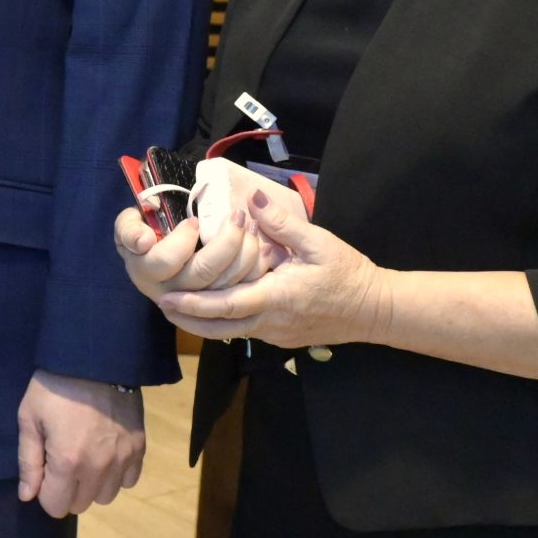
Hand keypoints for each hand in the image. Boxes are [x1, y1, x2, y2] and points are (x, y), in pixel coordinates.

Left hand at [15, 369, 145, 518]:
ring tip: (84, 459)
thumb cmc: (54, 388)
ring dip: (92, 486)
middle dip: (67, 491)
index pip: (56, 506)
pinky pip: (129, 481)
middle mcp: (99, 467)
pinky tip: (104, 455)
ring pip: (106, 497)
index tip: (44, 473)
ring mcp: (123, 459)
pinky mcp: (140, 448)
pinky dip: (116, 475)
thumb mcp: (29, 418)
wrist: (95, 359)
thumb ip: (28, 461)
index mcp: (67, 460)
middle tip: (61, 462)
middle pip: (81, 505)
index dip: (45, 494)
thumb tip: (27, 496)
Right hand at [114, 159, 279, 300]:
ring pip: (227, 283)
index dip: (182, 242)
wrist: (157, 256)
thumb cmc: (144, 233)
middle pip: (203, 273)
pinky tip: (263, 246)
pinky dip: (257, 267)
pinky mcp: (218, 304)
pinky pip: (244, 290)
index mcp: (147, 271)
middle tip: (237, 215)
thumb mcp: (128, 226)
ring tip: (250, 224)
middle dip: (226, 241)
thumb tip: (145, 241)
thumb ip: (129, 229)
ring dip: (246, 251)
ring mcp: (196, 302)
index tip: (193, 221)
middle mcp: (170, 291)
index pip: (166, 261)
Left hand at [156, 185, 393, 349]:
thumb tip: (252, 199)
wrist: (376, 310)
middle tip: (161, 304)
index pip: (229, 305)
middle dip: (189, 318)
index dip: (196, 303)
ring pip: (231, 333)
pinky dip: (224, 322)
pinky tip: (210, 309)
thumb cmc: (348, 273)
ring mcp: (276, 334)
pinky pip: (246, 331)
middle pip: (221, 327)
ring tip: (176, 307)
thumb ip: (281, 224)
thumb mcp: (318, 243)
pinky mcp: (281, 337)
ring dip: (203, 323)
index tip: (168, 297)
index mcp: (278, 298)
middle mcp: (272, 322)